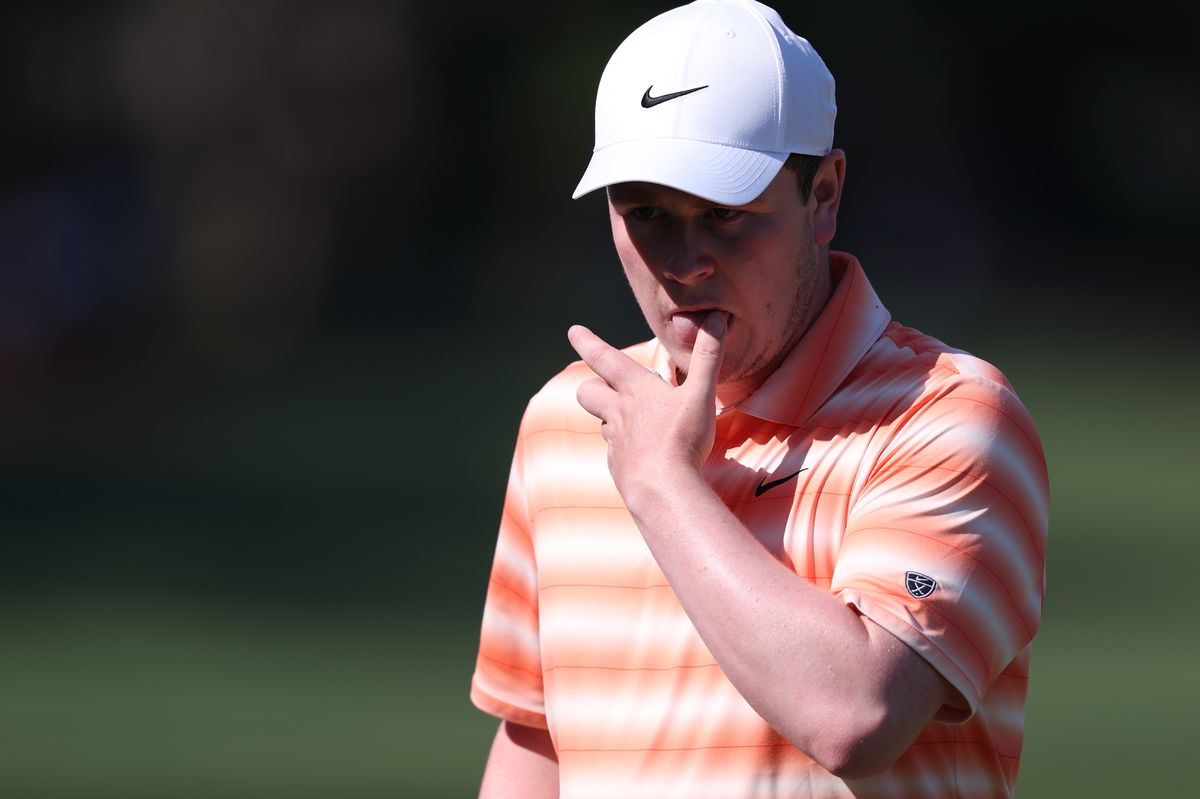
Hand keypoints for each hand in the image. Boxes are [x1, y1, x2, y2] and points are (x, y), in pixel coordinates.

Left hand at [567, 312, 726, 496]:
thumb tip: (718, 317)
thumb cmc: (682, 439)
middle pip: (588, 392)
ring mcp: (616, 442)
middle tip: (604, 385)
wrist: (663, 489)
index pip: (604, 359)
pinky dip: (625, 447)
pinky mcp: (619, 466)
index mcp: (635, 390)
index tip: (574, 331)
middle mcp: (619, 413)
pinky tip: (642, 453)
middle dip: (592, 385)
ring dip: (612, 417)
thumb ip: (708, 356)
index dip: (588, 342)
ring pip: (603, 422)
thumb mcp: (701, 394)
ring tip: (633, 419)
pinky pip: (616, 451)